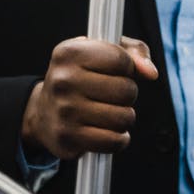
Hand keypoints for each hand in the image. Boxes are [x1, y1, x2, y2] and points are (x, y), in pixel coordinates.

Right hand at [21, 36, 158, 159]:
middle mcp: (64, 80)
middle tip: (113, 95)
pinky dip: (119, 139)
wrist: (43, 112)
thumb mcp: (101, 52)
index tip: (117, 71)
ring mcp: (64, 110)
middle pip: (126, 89)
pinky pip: (113, 141)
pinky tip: (109, 131)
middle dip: (128, 94)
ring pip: (123, 117)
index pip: (121, 59)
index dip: (128, 68)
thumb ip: (133, 52)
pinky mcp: (68, 137)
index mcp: (70, 52)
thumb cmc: (80, 77)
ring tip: (111, 113)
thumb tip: (151, 72)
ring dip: (124, 117)